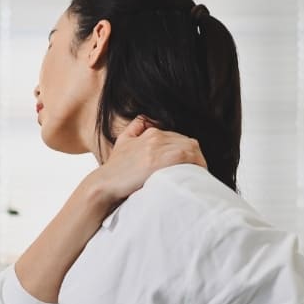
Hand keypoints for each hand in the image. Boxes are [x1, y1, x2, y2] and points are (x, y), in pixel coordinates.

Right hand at [90, 117, 206, 202]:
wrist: (104, 184)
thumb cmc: (114, 169)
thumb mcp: (123, 142)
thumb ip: (135, 128)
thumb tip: (145, 119)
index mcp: (150, 132)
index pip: (179, 138)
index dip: (186, 151)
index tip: (189, 165)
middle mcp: (156, 136)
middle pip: (187, 142)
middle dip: (194, 157)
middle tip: (196, 171)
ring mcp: (158, 147)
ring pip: (190, 148)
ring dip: (198, 161)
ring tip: (198, 174)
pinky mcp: (159, 160)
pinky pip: (187, 156)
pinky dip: (196, 164)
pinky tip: (197, 173)